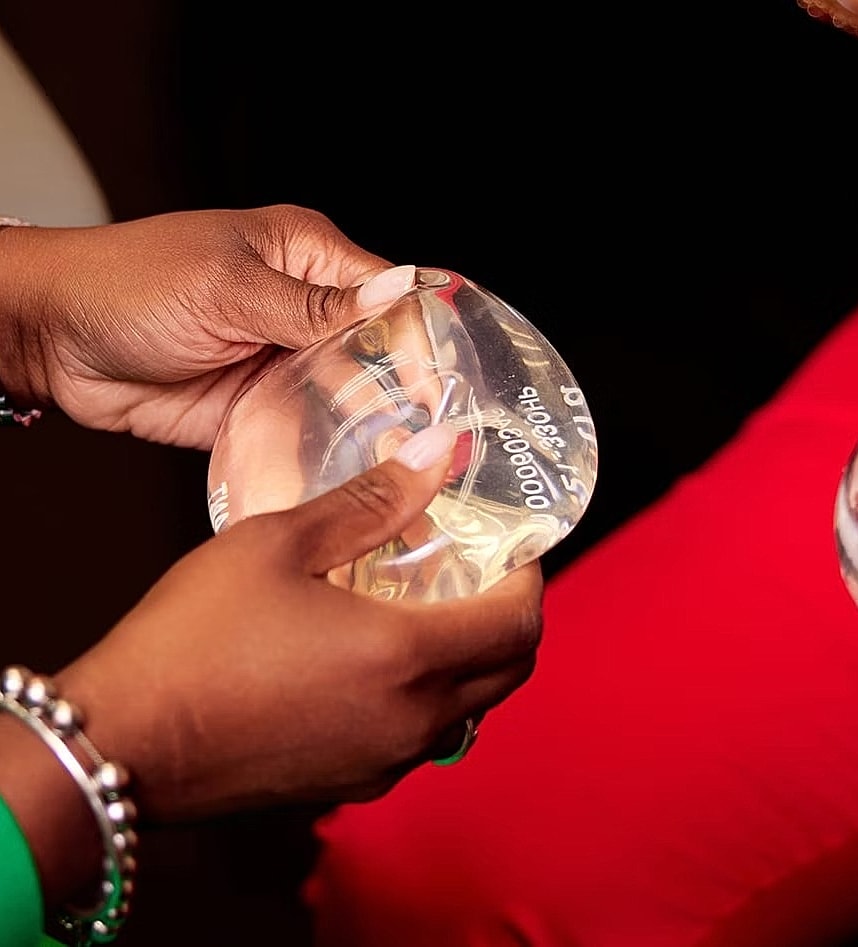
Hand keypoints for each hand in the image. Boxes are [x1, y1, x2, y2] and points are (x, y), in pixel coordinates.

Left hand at [0, 205, 415, 447]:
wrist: (49, 340)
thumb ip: (316, 303)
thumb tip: (400, 289)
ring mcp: (282, 364)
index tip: (453, 386)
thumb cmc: (127, 285)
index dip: (424, 338)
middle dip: (406, 394)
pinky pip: (306, 437)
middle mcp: (304, 310)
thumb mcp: (229, 287)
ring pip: (349, 402)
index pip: (391, 296)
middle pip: (379, 354)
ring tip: (404, 467)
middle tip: (436, 439)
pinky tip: (355, 478)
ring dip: (371, 431)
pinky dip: (327, 457)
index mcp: (308, 256)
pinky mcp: (258, 411)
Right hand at [54, 422, 543, 819]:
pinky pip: (420, 740)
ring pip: (469, 710)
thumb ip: (371, 502)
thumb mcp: (279, 544)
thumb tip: (437, 456)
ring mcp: (384, 762)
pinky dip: (426, 699)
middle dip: (509, 619)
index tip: (511, 549)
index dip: (529, 580)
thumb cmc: (189, 641)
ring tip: (426, 609)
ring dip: (470, 661)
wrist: (122, 743)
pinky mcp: (351, 786)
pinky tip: (377, 661)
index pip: (521, 624)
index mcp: (407, 658)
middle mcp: (412, 721)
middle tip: (479, 574)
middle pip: (510, 671)